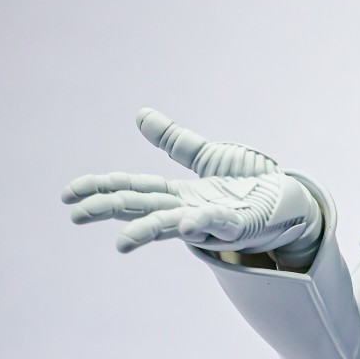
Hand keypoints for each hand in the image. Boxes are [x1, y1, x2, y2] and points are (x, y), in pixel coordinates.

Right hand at [62, 109, 322, 262]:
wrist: (292, 203)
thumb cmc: (251, 185)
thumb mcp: (207, 157)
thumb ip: (174, 142)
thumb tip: (140, 115)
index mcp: (177, 195)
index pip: (130, 190)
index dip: (99, 190)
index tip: (67, 195)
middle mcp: (188, 211)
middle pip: (141, 208)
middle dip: (107, 210)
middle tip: (74, 215)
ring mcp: (212, 221)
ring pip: (172, 224)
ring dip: (146, 232)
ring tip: (120, 244)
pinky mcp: (239, 224)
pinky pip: (217, 224)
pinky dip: (201, 223)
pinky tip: (187, 224)